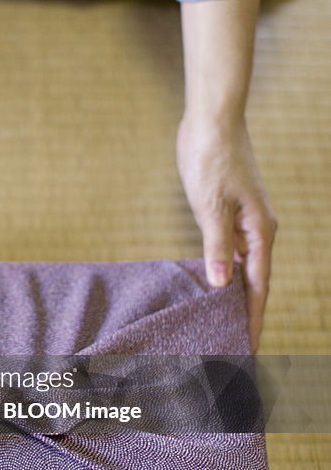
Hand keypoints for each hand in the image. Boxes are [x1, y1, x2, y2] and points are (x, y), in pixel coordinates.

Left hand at [176, 114, 277, 351]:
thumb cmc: (212, 158)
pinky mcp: (231, 212)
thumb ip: (217, 246)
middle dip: (247, 315)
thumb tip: (222, 284)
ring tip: (223, 325)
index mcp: (259, 232)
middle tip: (236, 348)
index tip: (249, 350)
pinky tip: (213, 287)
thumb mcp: (210, 205)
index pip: (257, 287)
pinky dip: (226, 272)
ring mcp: (246, 221)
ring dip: (235, 296)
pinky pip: (233, 252)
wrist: (213, 120)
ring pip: (243, 269)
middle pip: (255, 283)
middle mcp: (257, 230)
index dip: (252, 319)